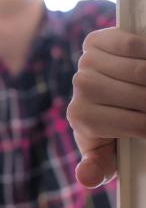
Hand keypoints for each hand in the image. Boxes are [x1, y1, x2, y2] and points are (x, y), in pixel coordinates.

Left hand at [67, 28, 145, 187]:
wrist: (101, 92)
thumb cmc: (107, 125)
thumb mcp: (104, 152)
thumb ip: (97, 167)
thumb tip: (85, 178)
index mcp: (81, 117)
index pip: (135, 124)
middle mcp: (80, 87)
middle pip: (141, 95)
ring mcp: (86, 63)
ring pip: (140, 71)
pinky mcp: (95, 41)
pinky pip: (130, 44)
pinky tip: (145, 63)